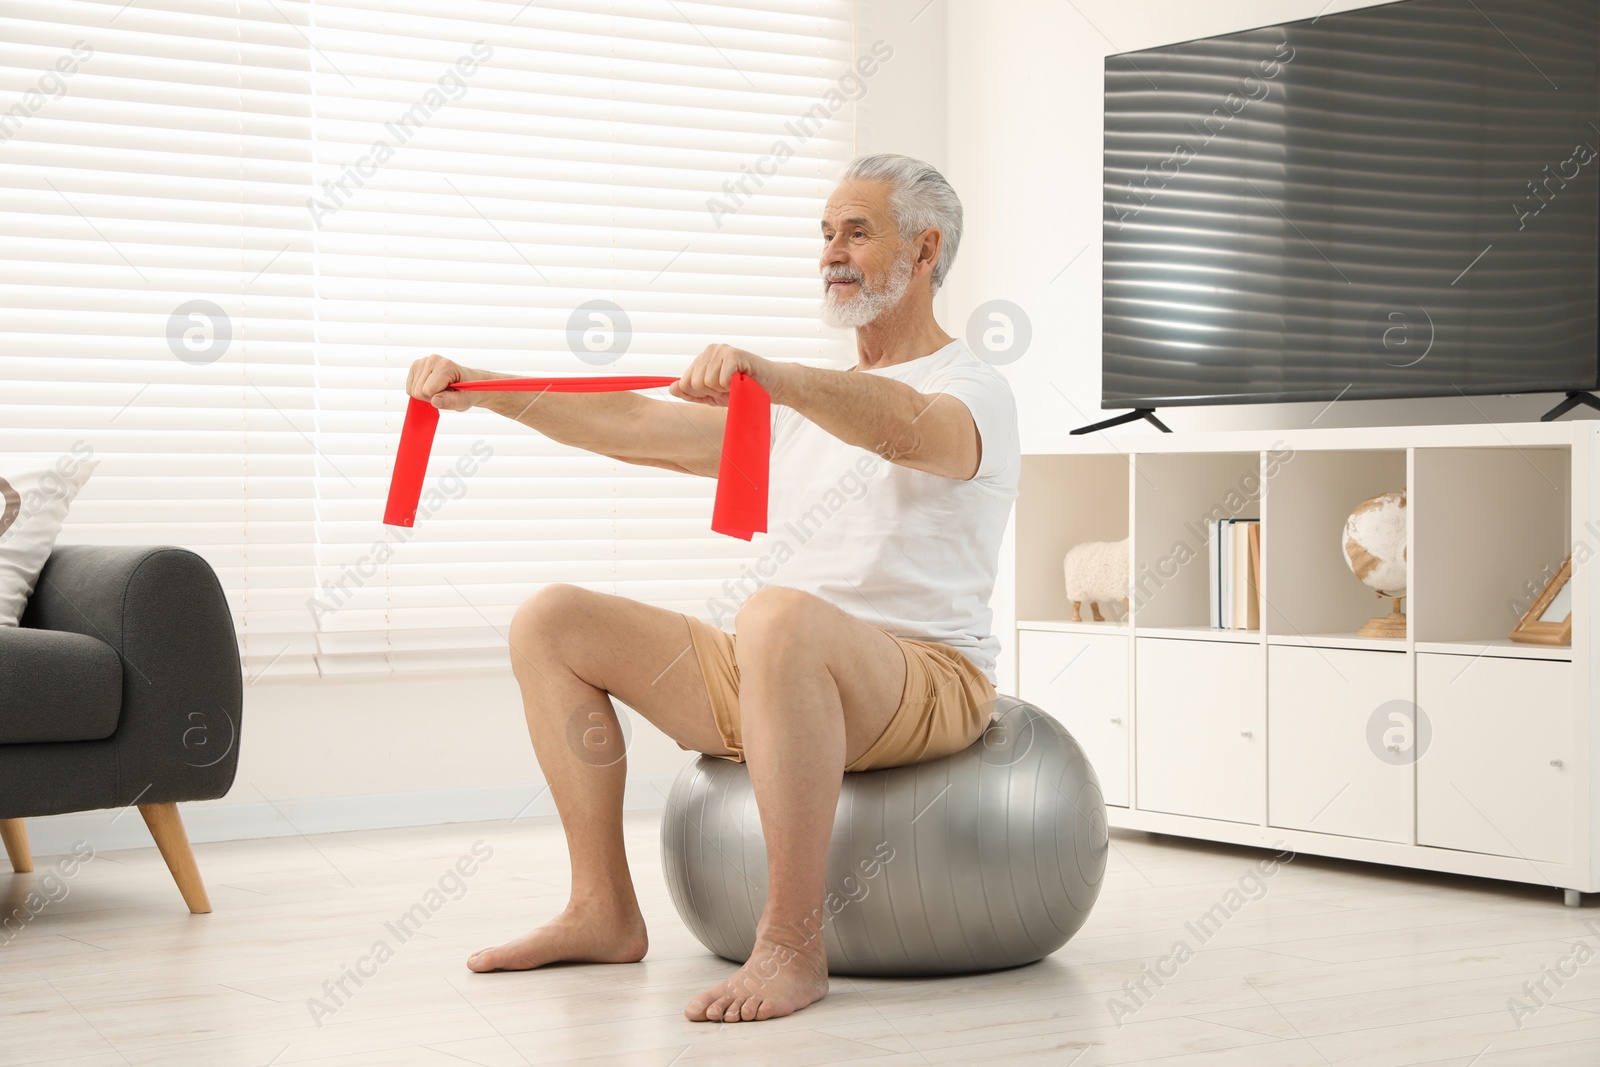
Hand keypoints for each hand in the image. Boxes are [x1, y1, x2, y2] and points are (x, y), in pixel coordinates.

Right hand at [406, 355, 486, 411]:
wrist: (467, 382)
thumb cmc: (466, 392)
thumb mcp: (464, 401)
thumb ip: (451, 402)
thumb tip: (435, 401)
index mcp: (445, 365)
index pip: (427, 390)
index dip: (437, 398)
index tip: (449, 394)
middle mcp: (432, 359)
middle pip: (418, 391)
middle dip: (430, 397)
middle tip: (444, 392)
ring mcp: (422, 361)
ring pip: (412, 390)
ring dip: (425, 394)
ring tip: (440, 389)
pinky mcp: (416, 366)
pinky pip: (409, 388)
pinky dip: (419, 391)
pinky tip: (431, 386)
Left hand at [670, 344, 793, 406]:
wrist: (771, 386)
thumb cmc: (743, 390)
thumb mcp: (713, 395)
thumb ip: (691, 392)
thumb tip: (672, 388)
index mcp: (702, 359)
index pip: (684, 383)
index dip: (702, 394)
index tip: (719, 391)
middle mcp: (710, 351)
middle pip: (695, 383)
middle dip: (713, 392)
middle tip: (730, 388)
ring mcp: (722, 350)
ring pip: (707, 382)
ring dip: (724, 390)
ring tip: (737, 384)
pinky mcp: (735, 354)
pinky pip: (721, 380)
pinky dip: (732, 387)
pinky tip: (742, 380)